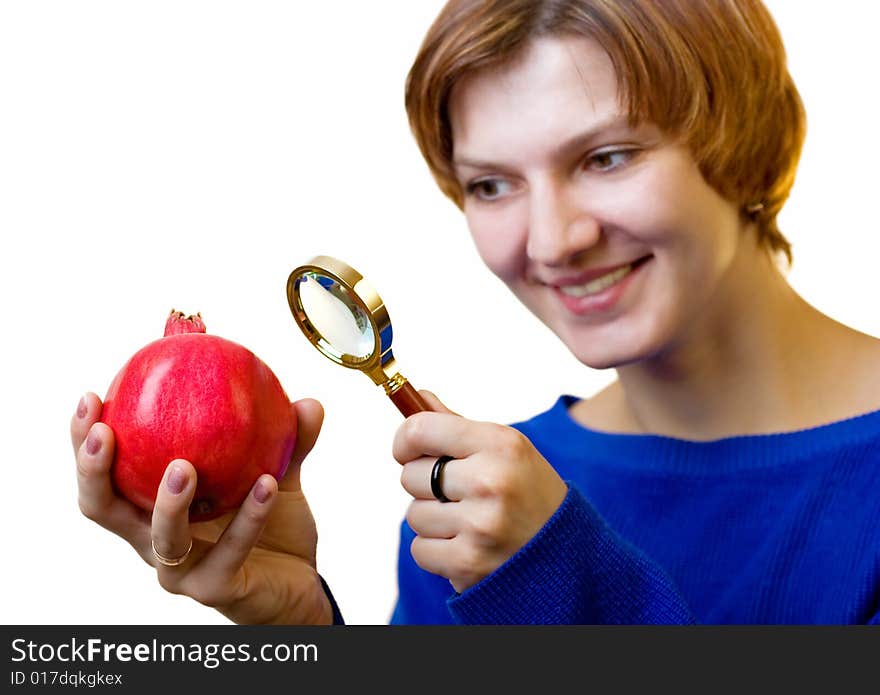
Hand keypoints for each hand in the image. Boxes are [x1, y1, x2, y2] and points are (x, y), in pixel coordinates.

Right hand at [71, 392, 331, 624]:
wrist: (297, 585)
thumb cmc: (272, 529)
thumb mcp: (278, 476)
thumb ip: (288, 443)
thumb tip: (308, 403)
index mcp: (152, 507)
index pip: (107, 473)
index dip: (86, 440)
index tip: (90, 397)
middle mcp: (154, 540)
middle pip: (102, 509)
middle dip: (93, 470)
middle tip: (104, 432)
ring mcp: (181, 570)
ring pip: (162, 539)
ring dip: (169, 502)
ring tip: (183, 467)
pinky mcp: (214, 589)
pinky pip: (230, 550)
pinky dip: (249, 516)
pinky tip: (267, 485)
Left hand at [395, 391, 566, 592]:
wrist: (569, 554)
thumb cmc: (528, 493)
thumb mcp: (506, 450)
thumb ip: (456, 425)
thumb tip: (419, 396)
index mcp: (500, 444)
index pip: (419, 430)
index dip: (405, 440)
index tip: (409, 450)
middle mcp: (490, 481)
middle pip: (410, 475)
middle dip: (425, 484)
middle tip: (457, 493)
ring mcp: (480, 525)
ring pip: (414, 515)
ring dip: (433, 520)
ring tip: (469, 521)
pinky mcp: (469, 563)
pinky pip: (420, 549)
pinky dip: (436, 551)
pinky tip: (467, 545)